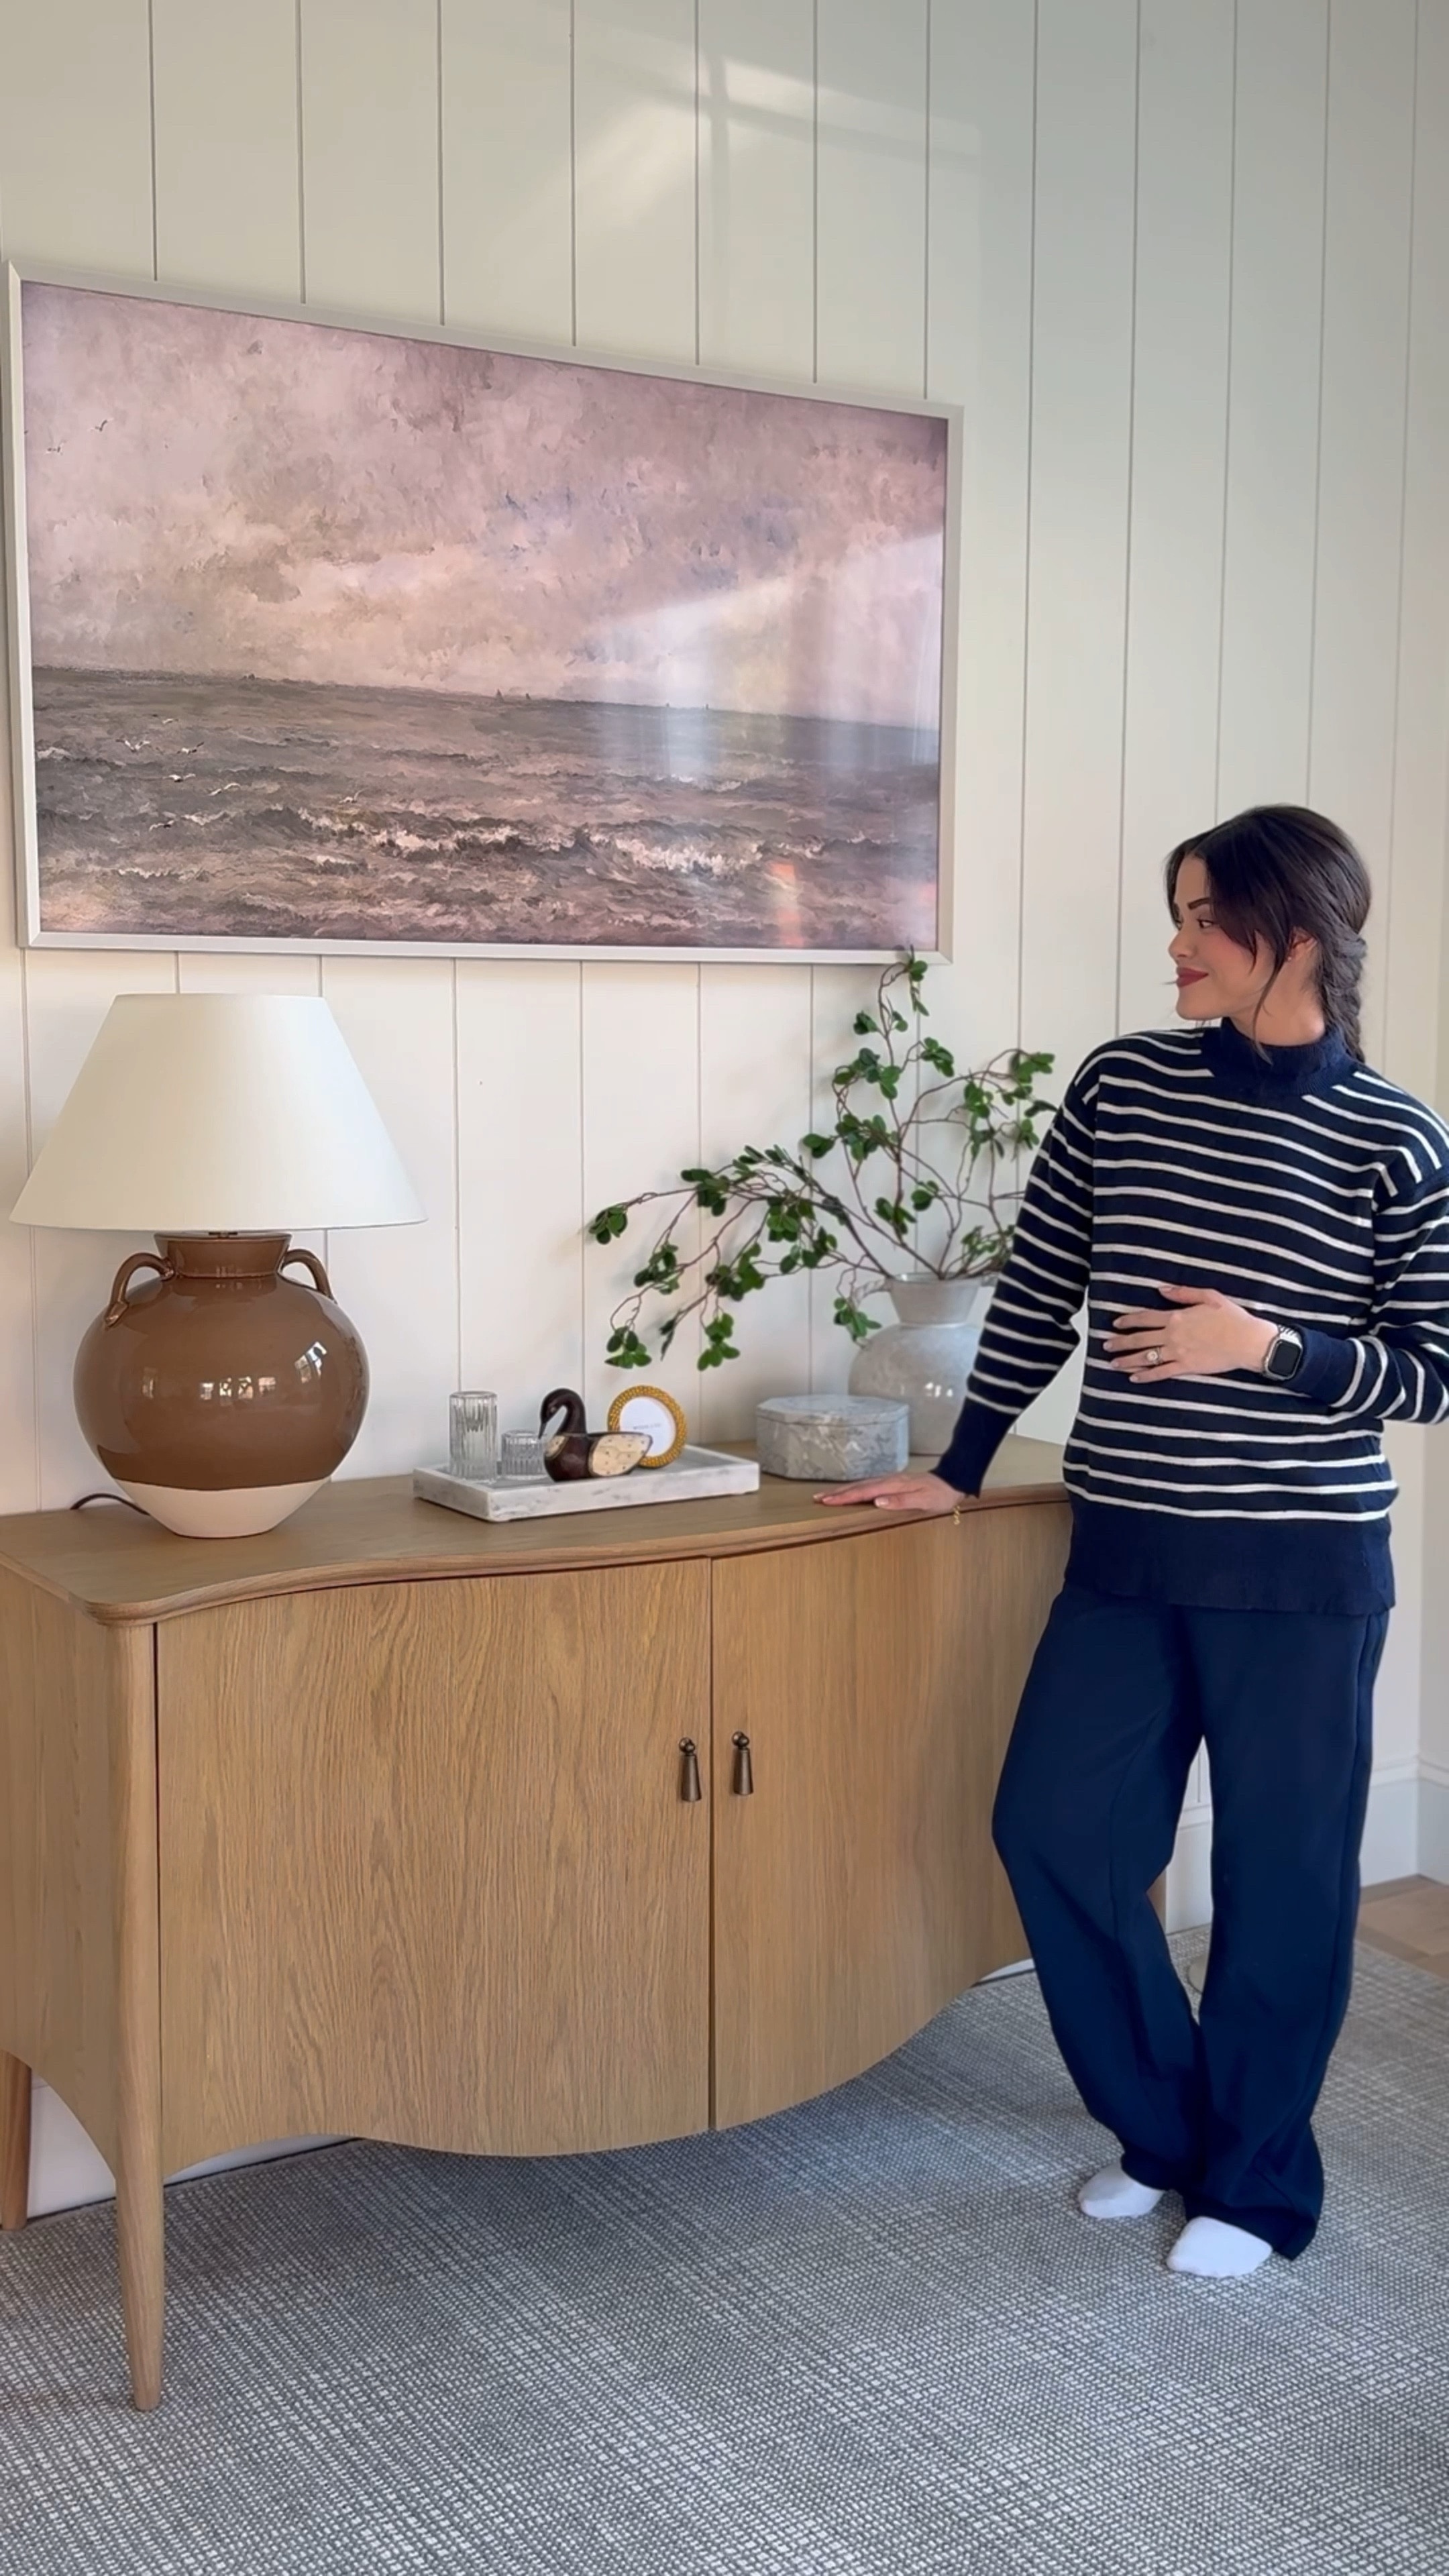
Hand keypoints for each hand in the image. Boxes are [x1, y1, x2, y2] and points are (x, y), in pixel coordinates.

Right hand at [814, 1471, 962, 1512]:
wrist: (953, 1481)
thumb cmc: (940, 1494)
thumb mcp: (924, 1500)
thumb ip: (901, 1501)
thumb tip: (877, 1501)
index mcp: (893, 1486)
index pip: (864, 1492)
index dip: (844, 1497)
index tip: (827, 1501)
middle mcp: (889, 1481)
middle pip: (859, 1487)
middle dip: (838, 1493)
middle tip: (819, 1498)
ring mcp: (891, 1480)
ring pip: (863, 1485)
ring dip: (845, 1490)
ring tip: (829, 1495)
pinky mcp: (895, 1483)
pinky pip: (871, 1485)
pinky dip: (858, 1489)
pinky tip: (854, 1492)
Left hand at [1104, 1283, 1277, 1382]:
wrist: (1247, 1341)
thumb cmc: (1232, 1317)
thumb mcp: (1208, 1296)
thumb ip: (1183, 1293)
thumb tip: (1161, 1289)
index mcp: (1177, 1317)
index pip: (1145, 1318)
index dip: (1128, 1321)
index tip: (1115, 1324)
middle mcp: (1173, 1335)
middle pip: (1140, 1339)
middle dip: (1120, 1342)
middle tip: (1106, 1345)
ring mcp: (1178, 1353)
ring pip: (1146, 1357)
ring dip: (1127, 1360)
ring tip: (1113, 1363)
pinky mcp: (1186, 1368)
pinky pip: (1161, 1373)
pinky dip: (1146, 1376)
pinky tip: (1134, 1378)